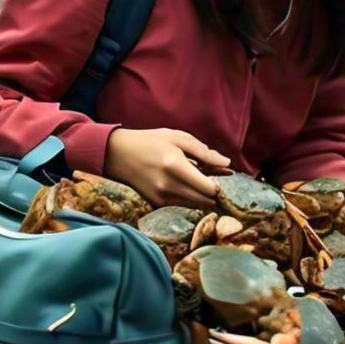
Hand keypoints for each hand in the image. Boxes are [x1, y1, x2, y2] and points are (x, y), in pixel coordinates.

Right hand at [103, 127, 229, 208]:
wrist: (118, 154)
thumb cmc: (150, 141)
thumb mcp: (178, 138)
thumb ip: (204, 152)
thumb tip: (227, 164)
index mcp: (176, 166)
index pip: (209, 188)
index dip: (221, 186)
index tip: (226, 178)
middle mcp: (169, 186)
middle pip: (205, 201)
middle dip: (216, 193)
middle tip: (221, 182)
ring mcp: (161, 198)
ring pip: (195, 205)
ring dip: (204, 197)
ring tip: (206, 182)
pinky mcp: (156, 203)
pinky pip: (182, 205)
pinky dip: (191, 198)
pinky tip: (189, 185)